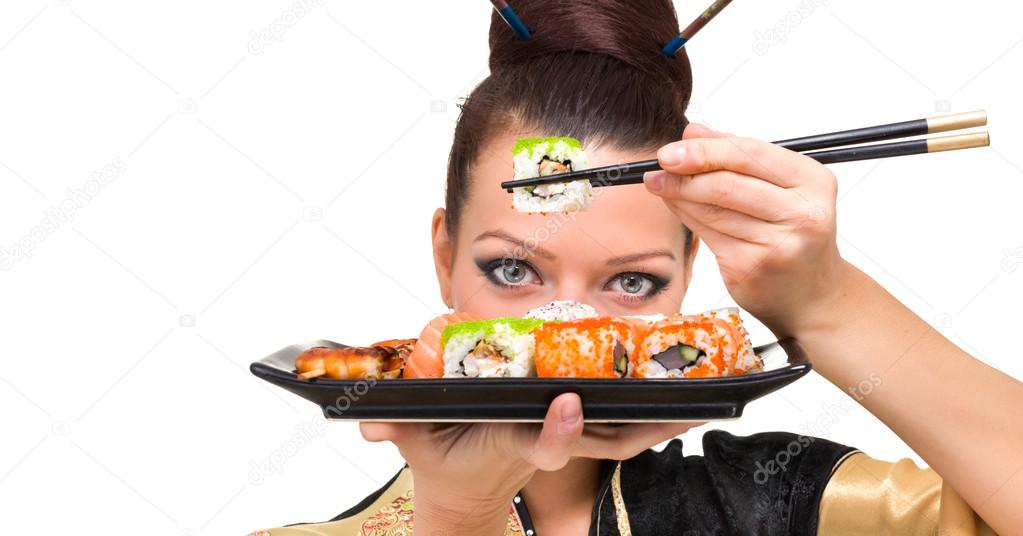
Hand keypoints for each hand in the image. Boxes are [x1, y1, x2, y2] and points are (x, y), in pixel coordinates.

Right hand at [360, 393, 696, 533]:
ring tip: (707, 394)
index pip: (537, 442)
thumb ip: (399, 426)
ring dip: (657, 419)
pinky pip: (615, 425)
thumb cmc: (442, 457)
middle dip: (640, 425)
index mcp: (508, 443)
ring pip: (618, 434)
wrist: (462, 490)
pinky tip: (681, 396)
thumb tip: (371, 422)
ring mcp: (560, 438)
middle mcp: (543, 440)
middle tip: (682, 401)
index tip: (568, 406)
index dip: (555, 430)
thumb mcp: (415, 443)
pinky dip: (647, 415)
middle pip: (601, 439)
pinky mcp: (568, 431)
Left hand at [644, 123, 848, 336]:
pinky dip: (686, 216)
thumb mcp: (781, 187)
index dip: (706, 149)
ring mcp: (777, 244)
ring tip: (659, 183)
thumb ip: (738, 156)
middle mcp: (802, 213)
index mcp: (814, 182)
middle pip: (728, 184)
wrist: (812, 294)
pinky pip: (708, 234)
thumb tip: (693, 132)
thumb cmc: (794, 232)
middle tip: (658, 166)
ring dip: (679, 194)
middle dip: (685, 172)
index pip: (751, 154)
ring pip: (713, 209)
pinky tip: (676, 206)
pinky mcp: (751, 268)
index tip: (673, 148)